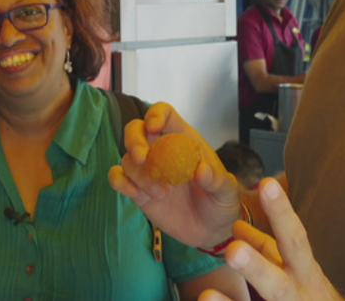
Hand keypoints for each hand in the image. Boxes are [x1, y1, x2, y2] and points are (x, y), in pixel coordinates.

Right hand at [108, 102, 242, 248]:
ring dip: (140, 175)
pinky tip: (134, 193)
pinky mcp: (138, 190)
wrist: (210, 230)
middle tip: (143, 158)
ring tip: (162, 194)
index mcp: (183, 140)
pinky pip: (118, 177)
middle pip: (136, 130)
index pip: (165, 114)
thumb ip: (216, 179)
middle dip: (134, 140)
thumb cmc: (220, 202)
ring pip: (128, 158)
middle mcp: (161, 150)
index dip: (156, 114)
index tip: (154, 126)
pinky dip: (119, 182)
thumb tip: (201, 170)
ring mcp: (148, 170)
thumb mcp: (226, 190)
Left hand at [198, 178, 344, 300]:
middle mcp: (299, 293)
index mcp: (306, 272)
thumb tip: (236, 226)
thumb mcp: (297, 269)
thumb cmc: (309, 293)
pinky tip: (205, 300)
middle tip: (233, 251)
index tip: (266, 184)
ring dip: (235, 300)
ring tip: (207, 294)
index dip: (281, 213)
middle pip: (278, 282)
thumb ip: (267, 248)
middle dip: (256, 267)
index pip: (293, 239)